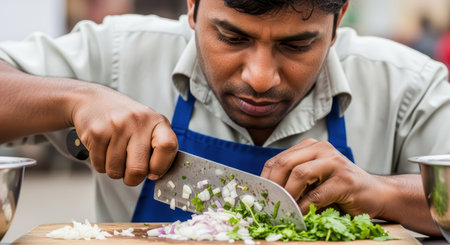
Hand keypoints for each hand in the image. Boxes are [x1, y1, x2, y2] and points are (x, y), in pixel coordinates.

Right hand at [68, 83, 177, 185]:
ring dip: (115, 171)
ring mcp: (116, 126)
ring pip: (116, 170)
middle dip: (133, 179)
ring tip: (115, 155)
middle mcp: (138, 121)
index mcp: (157, 121)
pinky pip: (100, 166)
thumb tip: (157, 176)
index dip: (161, 166)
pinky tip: (104, 150)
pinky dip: (101, 165)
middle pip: (138, 168)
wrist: (93, 100)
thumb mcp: (149, 126)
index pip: (168, 146)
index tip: (154, 173)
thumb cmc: (127, 120)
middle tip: (131, 174)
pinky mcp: (97, 133)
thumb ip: (158, 148)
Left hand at [261, 138, 384, 217]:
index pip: (276, 161)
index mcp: (309, 147)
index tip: (258, 198)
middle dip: (272, 187)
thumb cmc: (340, 189)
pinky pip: (317, 194)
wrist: (376, 194)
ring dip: (288, 196)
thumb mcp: (312, 182)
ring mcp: (334, 161)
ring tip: (283, 211)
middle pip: (284, 163)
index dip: (264, 180)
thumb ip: (292, 184)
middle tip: (267, 205)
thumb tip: (266, 199)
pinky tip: (301, 216)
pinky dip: (305, 207)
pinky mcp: (345, 179)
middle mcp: (321, 149)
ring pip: (299, 174)